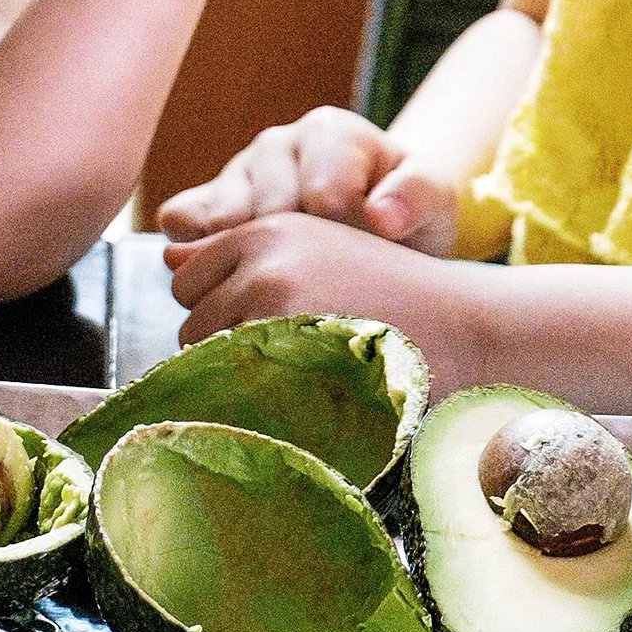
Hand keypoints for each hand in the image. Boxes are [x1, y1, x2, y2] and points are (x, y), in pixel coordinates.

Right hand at [158, 106, 460, 253]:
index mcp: (330, 132)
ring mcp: (236, 172)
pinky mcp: (204, 202)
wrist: (377, 227)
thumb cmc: (405, 213)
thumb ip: (418, 195)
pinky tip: (220, 277)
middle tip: (316, 282)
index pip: (321, 190)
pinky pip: (179, 219)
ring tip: (275, 285)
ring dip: (244, 258)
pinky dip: (189, 249)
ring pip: (220, 217)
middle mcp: (277, 144)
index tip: (356, 254)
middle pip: (267, 206)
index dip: (339, 232)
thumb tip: (381, 216)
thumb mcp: (434, 200)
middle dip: (293, 252)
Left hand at [163, 212, 495, 390]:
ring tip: (296, 375)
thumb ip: (244, 255)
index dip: (215, 308)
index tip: (259, 325)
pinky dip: (252, 401)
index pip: (187, 278)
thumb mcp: (318, 250)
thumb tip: (167, 254)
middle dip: (220, 344)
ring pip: (206, 356)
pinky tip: (296, 397)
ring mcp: (274, 306)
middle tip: (282, 358)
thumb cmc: (389, 296)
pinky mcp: (293, 354)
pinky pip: (235, 387)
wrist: (464, 326)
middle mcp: (262, 260)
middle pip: (190, 319)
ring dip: (236, 374)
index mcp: (265, 230)